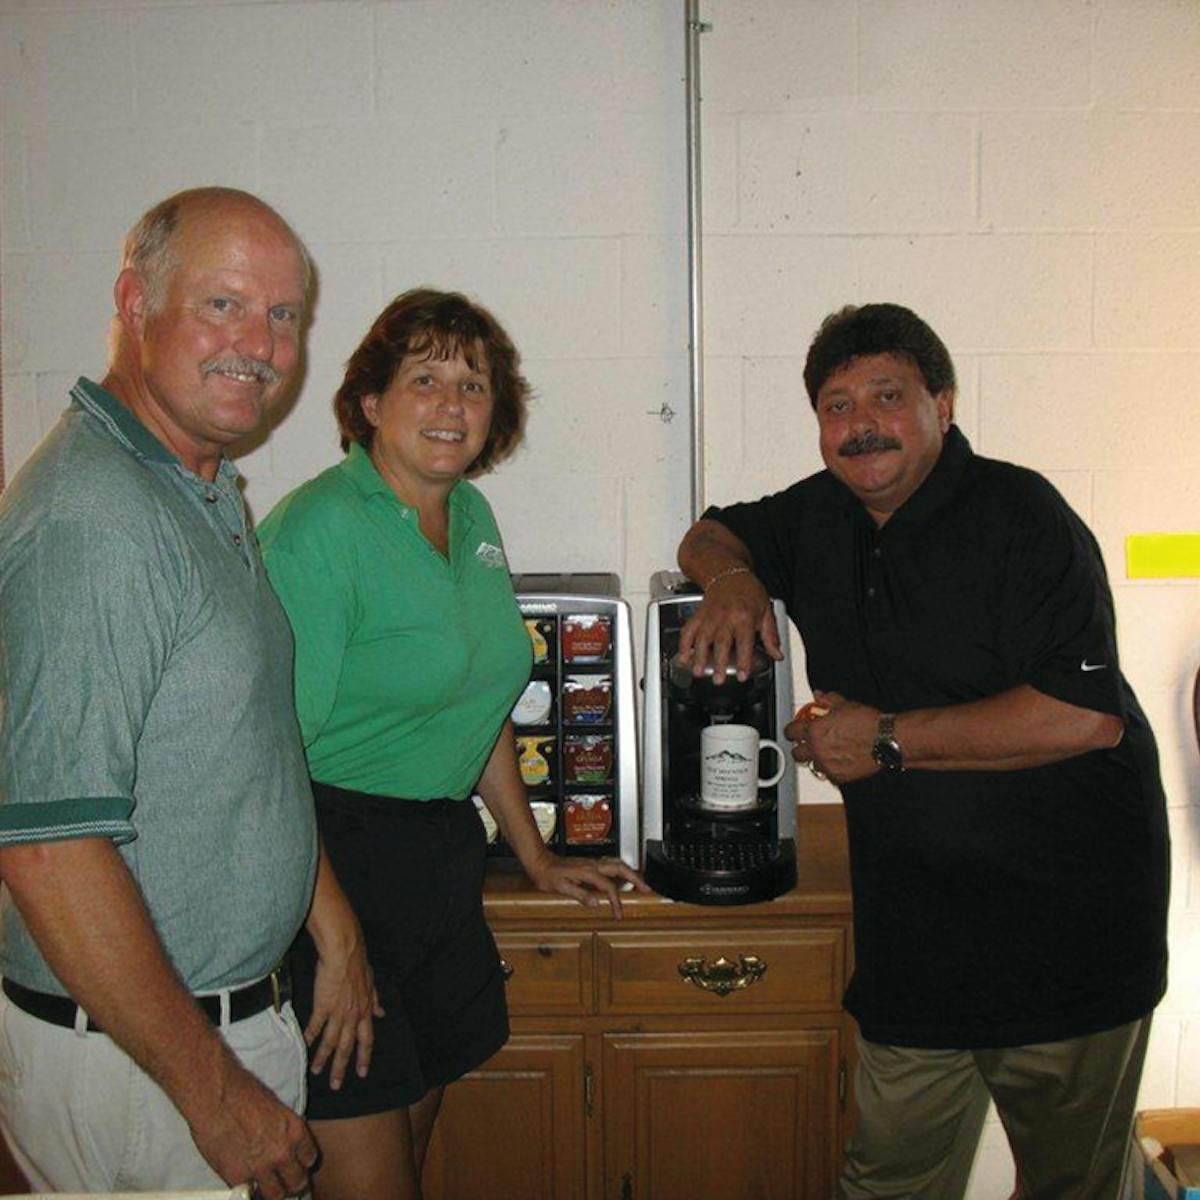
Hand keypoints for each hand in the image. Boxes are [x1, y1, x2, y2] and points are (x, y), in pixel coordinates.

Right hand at [187, 1061, 317, 1199]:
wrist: (216, 1095)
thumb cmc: (242, 1091)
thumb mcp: (274, 1107)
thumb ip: (281, 1129)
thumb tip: (280, 1141)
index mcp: (295, 1130)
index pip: (309, 1158)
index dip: (301, 1163)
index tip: (295, 1165)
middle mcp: (283, 1151)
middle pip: (298, 1182)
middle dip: (292, 1183)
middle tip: (284, 1183)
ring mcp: (261, 1168)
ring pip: (276, 1195)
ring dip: (272, 1192)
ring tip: (266, 1188)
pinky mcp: (237, 1178)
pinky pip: (249, 1195)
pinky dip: (247, 1191)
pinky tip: (245, 1184)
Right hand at [305, 930, 383, 1090]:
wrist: (345, 951)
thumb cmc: (358, 963)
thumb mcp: (372, 982)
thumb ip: (375, 999)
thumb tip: (382, 1013)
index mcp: (365, 1010)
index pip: (367, 1039)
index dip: (364, 1057)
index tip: (362, 1072)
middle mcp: (353, 1015)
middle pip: (347, 1047)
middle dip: (342, 1067)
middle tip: (336, 1085)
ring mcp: (338, 1012)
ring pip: (331, 1042)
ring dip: (324, 1059)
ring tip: (317, 1073)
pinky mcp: (323, 1006)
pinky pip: (316, 1027)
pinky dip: (310, 1038)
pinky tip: (305, 1047)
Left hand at [526, 852, 650, 917]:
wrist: (539, 862)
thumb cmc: (547, 875)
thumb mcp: (560, 887)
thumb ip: (579, 894)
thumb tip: (596, 902)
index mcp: (587, 871)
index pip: (609, 887)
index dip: (616, 901)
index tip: (618, 914)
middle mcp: (592, 865)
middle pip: (620, 868)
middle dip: (635, 878)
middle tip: (647, 889)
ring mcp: (592, 863)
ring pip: (617, 863)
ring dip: (630, 872)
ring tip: (640, 883)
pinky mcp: (589, 864)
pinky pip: (611, 865)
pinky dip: (621, 870)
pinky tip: (623, 877)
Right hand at [677, 572, 781, 683]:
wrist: (730, 575)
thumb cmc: (749, 592)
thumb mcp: (766, 612)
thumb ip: (771, 635)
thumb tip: (777, 654)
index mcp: (745, 617)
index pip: (745, 642)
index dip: (744, 661)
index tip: (743, 676)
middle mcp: (726, 617)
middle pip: (721, 643)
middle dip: (719, 663)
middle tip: (719, 679)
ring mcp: (710, 616)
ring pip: (702, 638)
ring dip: (699, 657)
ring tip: (698, 672)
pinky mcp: (699, 615)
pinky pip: (689, 630)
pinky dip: (684, 644)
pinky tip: (684, 657)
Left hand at [785, 692, 880, 784]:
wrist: (886, 740)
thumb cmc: (867, 723)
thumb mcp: (844, 705)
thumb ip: (827, 700)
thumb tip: (820, 696)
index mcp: (815, 731)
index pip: (791, 732)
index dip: (792, 730)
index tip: (795, 730)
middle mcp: (817, 750)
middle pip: (796, 753)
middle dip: (800, 747)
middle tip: (808, 743)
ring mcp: (827, 765)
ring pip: (812, 765)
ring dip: (817, 759)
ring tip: (827, 752)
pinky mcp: (839, 777)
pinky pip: (829, 775)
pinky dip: (832, 769)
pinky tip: (840, 761)